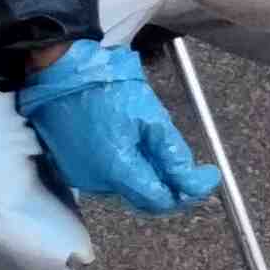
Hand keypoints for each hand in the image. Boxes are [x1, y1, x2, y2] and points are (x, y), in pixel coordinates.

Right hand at [14, 41, 222, 216]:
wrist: (61, 69)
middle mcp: (97, 181)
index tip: (207, 177)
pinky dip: (122, 165)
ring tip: (150, 142)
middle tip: (187, 165)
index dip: (188, 193)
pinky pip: (105, 176)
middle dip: (168, 184)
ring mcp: (81, 175)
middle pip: (143, 197)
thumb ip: (173, 154)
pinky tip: (126, 140)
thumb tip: (195, 182)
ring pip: (125, 186)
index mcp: (117, 169)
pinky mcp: (71, 166)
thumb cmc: (104, 84)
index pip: (160, 201)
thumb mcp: (150, 115)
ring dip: (145, 173)